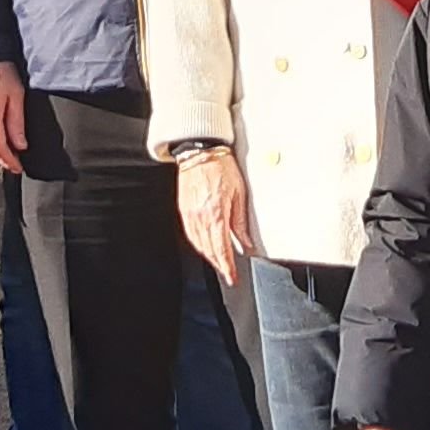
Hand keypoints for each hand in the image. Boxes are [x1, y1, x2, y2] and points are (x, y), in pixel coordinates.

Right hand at [176, 148, 254, 280]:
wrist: (200, 152)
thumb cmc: (221, 167)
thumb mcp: (239, 194)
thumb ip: (240, 222)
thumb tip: (246, 242)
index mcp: (217, 214)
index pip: (222, 250)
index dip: (227, 267)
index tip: (232, 277)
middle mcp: (201, 217)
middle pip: (210, 251)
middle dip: (219, 265)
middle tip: (228, 273)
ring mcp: (190, 215)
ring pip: (199, 245)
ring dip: (209, 256)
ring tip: (219, 262)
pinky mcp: (184, 211)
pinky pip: (191, 235)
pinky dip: (199, 244)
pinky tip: (205, 246)